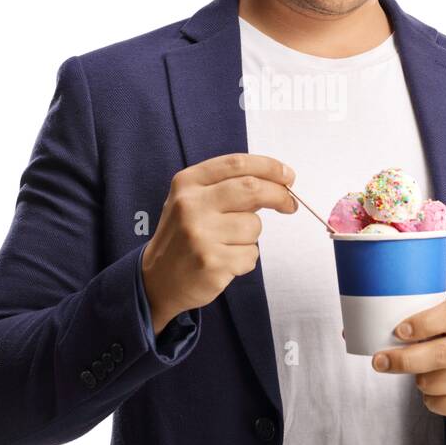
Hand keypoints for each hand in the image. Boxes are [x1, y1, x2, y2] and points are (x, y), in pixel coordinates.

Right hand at [141, 153, 296, 334]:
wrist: (156, 280)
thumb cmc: (184, 235)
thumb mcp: (192, 200)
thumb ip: (227, 186)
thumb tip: (278, 181)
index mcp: (187, 183)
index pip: (237, 164)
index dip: (269, 167)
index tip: (287, 175)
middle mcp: (191, 206)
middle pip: (252, 189)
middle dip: (278, 195)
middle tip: (289, 204)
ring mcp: (201, 235)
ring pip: (254, 226)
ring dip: (251, 236)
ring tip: (227, 243)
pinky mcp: (212, 263)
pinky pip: (250, 254)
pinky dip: (245, 258)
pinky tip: (224, 260)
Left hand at [367, 298, 445, 422]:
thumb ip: (416, 323)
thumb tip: (350, 332)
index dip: (423, 323)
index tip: (399, 331)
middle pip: (437, 355)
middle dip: (403, 360)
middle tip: (379, 361)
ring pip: (431, 382)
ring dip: (419, 380)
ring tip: (425, 372)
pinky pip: (436, 404)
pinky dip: (429, 399)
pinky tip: (440, 388)